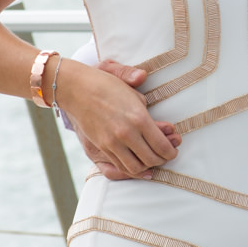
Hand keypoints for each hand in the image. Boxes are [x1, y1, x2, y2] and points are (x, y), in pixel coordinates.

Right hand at [59, 57, 181, 179]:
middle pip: (151, 159)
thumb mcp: (123, 78)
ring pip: (135, 168)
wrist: (73, 89)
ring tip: (153, 161)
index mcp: (138, 117)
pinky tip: (138, 167)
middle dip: (162, 160)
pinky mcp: (100, 148)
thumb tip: (143, 76)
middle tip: (167, 156)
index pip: (161, 145)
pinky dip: (131, 170)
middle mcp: (126, 134)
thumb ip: (137, 79)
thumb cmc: (101, 82)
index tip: (173, 149)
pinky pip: (118, 167)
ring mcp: (112, 143)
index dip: (170, 151)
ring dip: (147, 167)